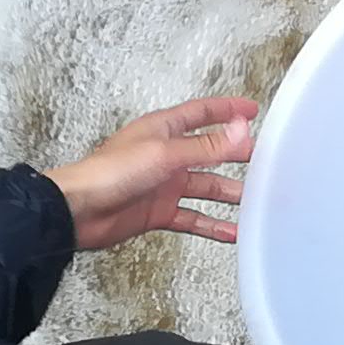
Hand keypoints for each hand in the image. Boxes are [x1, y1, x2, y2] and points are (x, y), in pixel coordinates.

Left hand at [45, 96, 256, 251]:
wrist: (79, 211)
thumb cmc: (110, 173)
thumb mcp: (165, 154)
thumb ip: (206, 146)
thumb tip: (241, 130)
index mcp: (163, 130)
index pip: (202, 114)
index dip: (227, 110)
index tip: (252, 110)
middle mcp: (165, 155)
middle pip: (208, 152)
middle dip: (235, 156)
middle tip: (264, 162)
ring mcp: (162, 185)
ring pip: (204, 187)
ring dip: (228, 194)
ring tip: (255, 202)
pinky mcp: (157, 212)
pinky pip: (192, 217)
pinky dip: (212, 225)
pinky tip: (231, 233)